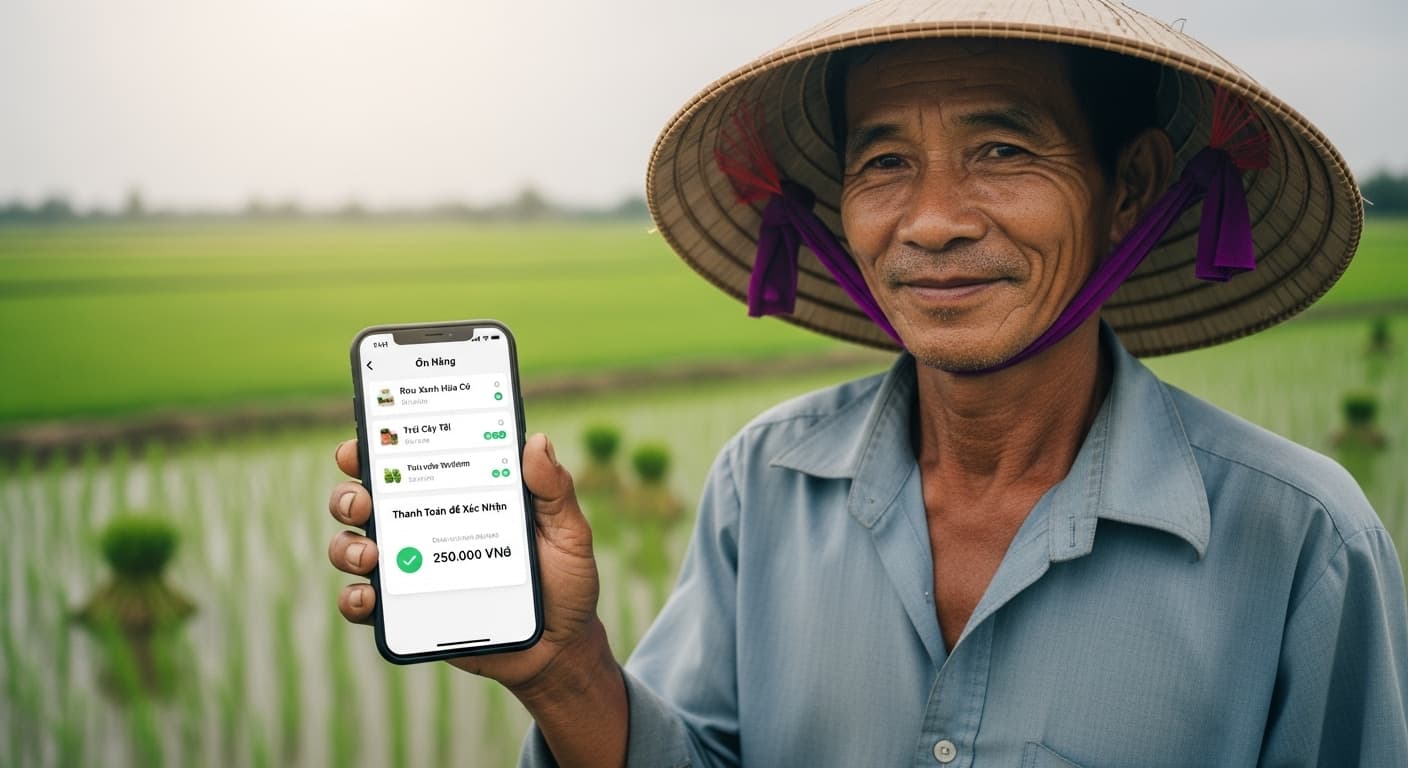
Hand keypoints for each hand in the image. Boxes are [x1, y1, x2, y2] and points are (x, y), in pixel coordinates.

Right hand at [326, 433, 606, 691]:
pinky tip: (369, 595)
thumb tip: (537, 441)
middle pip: (366, 500)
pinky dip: (354, 597)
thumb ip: (554, 490)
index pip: (410, 462)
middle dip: (349, 494)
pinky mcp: (406, 613)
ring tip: (370, 553)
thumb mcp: (567, 532)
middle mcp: (425, 526)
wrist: (558, 649)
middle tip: (363, 500)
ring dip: (347, 545)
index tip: (369, 435)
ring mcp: (411, 569)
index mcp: (459, 497)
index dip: (380, 443)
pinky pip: (363, 603)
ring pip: (352, 547)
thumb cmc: (564, 581)